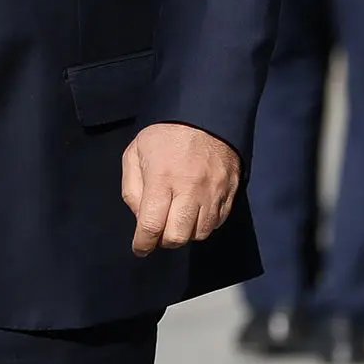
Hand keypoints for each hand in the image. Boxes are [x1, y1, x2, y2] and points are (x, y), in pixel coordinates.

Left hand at [122, 122, 241, 257]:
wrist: (204, 114)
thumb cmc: (163, 134)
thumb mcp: (135, 153)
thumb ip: (132, 188)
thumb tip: (140, 218)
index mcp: (162, 179)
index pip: (152, 225)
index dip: (143, 243)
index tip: (140, 248)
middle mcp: (190, 190)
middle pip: (177, 237)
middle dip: (163, 240)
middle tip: (158, 231)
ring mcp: (213, 193)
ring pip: (199, 234)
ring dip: (185, 233)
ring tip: (177, 219)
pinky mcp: (230, 193)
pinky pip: (217, 223)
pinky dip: (203, 225)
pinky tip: (194, 213)